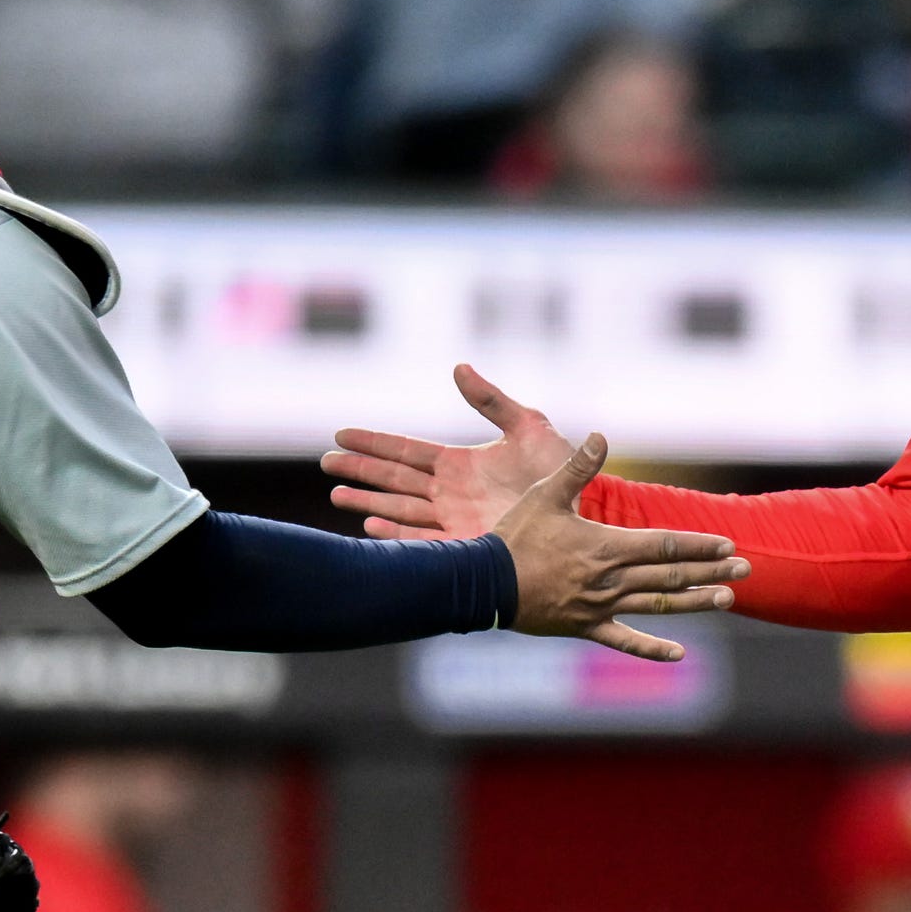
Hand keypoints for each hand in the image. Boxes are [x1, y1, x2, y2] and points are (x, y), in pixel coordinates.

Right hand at [326, 364, 576, 543]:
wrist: (585, 506)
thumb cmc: (559, 467)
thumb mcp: (527, 426)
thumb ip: (491, 401)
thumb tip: (459, 368)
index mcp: (458, 462)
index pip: (406, 450)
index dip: (374, 442)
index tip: (341, 435)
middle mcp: (449, 491)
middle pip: (394, 478)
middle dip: (359, 470)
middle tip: (326, 463)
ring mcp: (454, 519)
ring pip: (400, 508)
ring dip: (368, 501)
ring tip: (337, 494)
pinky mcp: (466, 543)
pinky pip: (423, 539)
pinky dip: (396, 532)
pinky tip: (371, 524)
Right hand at [490, 434, 745, 661]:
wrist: (484, 584)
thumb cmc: (514, 537)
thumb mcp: (545, 495)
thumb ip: (578, 468)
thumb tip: (600, 435)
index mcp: (606, 546)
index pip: (665, 546)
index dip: (699, 545)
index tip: (729, 545)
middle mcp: (611, 580)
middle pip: (671, 577)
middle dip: (711, 571)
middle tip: (746, 570)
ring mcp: (600, 608)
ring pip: (657, 607)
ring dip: (695, 603)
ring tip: (727, 599)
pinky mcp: (585, 628)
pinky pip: (624, 642)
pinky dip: (652, 649)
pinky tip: (679, 654)